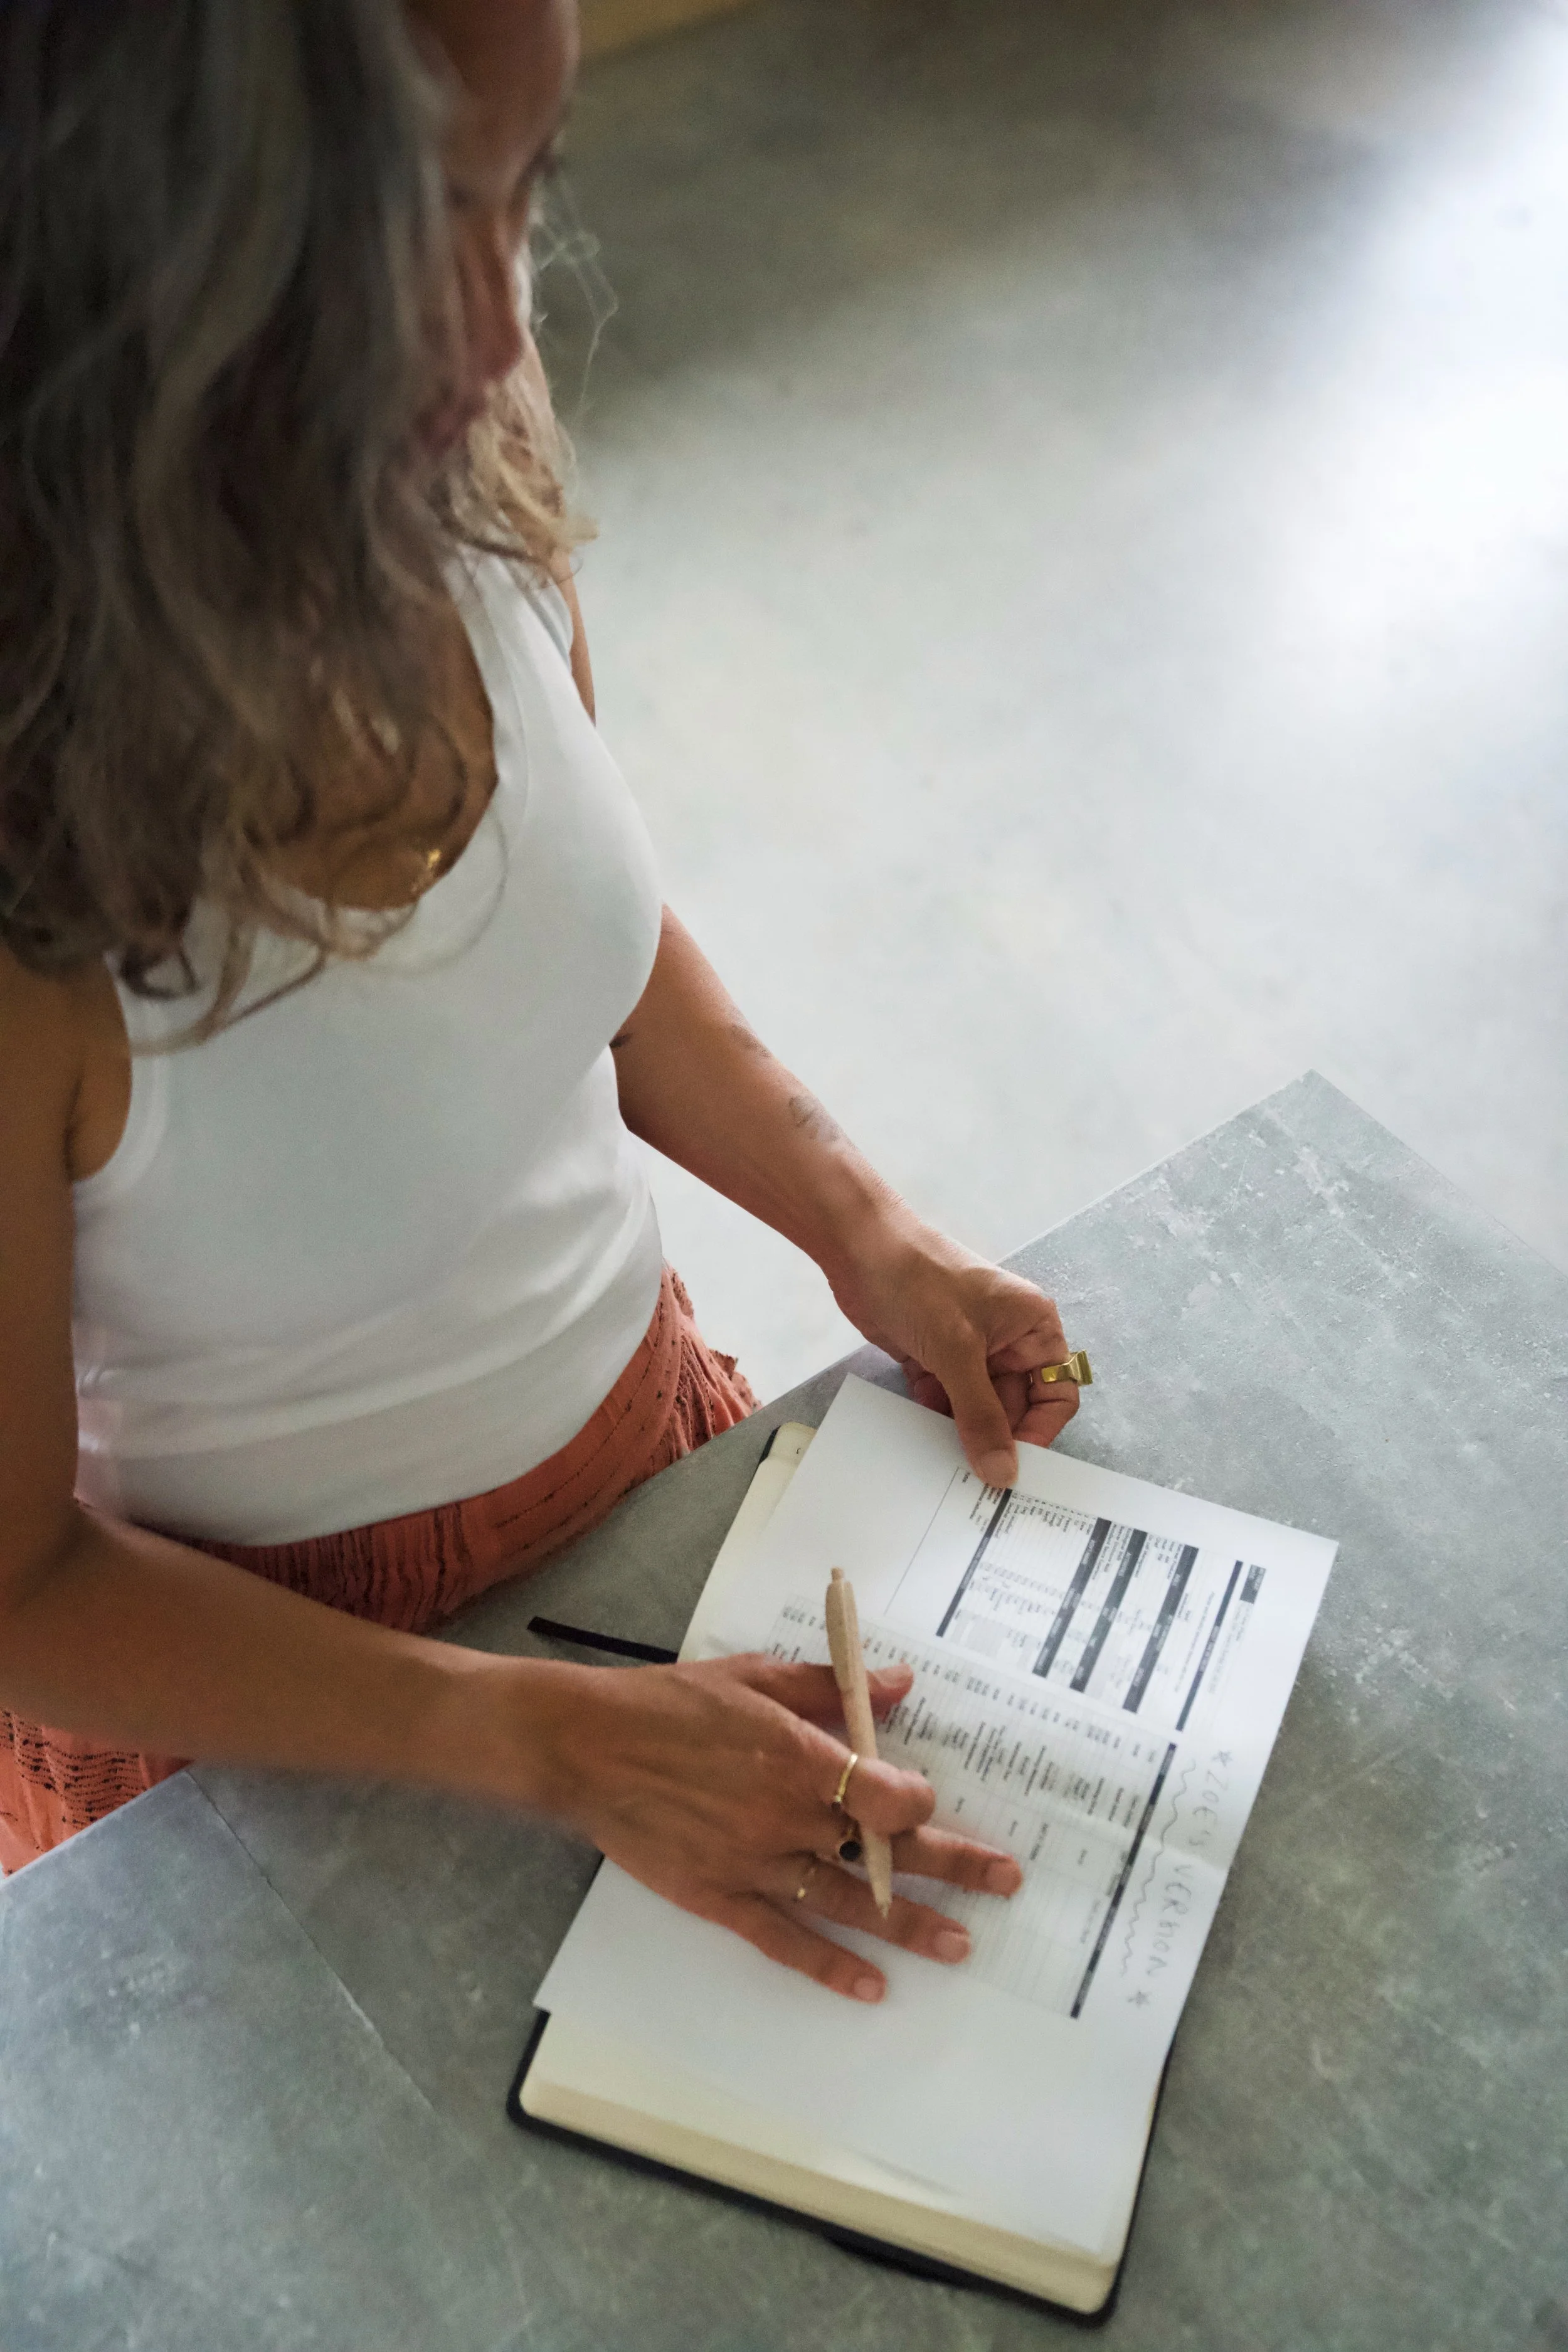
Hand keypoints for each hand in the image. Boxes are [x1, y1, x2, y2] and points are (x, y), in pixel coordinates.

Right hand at [539, 1654, 1022, 2001]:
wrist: (586, 1748)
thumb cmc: (670, 1703)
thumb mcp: (753, 1676)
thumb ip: (829, 1685)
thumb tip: (898, 1684)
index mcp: (799, 1756)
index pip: (888, 1793)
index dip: (919, 1801)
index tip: (933, 1802)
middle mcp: (786, 1817)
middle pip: (887, 1850)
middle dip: (954, 1866)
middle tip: (1006, 1881)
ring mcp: (754, 1864)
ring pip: (849, 1904)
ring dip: (910, 1926)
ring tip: (960, 1945)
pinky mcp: (720, 1899)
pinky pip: (785, 1941)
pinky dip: (829, 1967)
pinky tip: (870, 1986)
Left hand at [825, 1209, 1080, 1486]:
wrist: (858, 1248)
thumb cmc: (921, 1284)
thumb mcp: (957, 1352)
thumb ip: (981, 1416)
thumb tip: (1002, 1474)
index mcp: (1033, 1328)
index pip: (1056, 1392)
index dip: (1040, 1431)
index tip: (1013, 1466)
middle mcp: (1008, 1343)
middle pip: (1015, 1409)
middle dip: (995, 1441)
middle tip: (973, 1482)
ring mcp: (969, 1353)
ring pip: (977, 1411)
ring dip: (962, 1436)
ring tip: (944, 1470)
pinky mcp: (934, 1361)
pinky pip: (943, 1404)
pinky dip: (934, 1421)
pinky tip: (920, 1445)